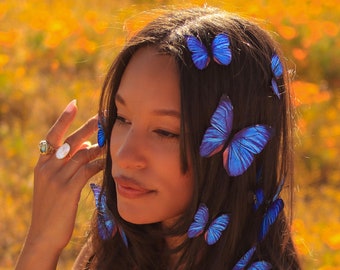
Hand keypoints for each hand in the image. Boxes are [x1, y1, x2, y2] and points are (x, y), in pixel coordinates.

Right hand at [16, 100, 103, 268]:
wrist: (44, 235)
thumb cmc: (53, 208)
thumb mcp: (53, 183)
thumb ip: (67, 163)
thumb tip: (84, 145)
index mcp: (42, 164)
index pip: (52, 136)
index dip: (63, 119)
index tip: (74, 104)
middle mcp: (47, 168)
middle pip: (70, 140)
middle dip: (88, 126)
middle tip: (103, 115)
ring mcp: (56, 178)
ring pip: (82, 154)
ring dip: (99, 145)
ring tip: (112, 138)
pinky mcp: (67, 190)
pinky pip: (87, 169)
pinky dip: (99, 163)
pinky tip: (108, 161)